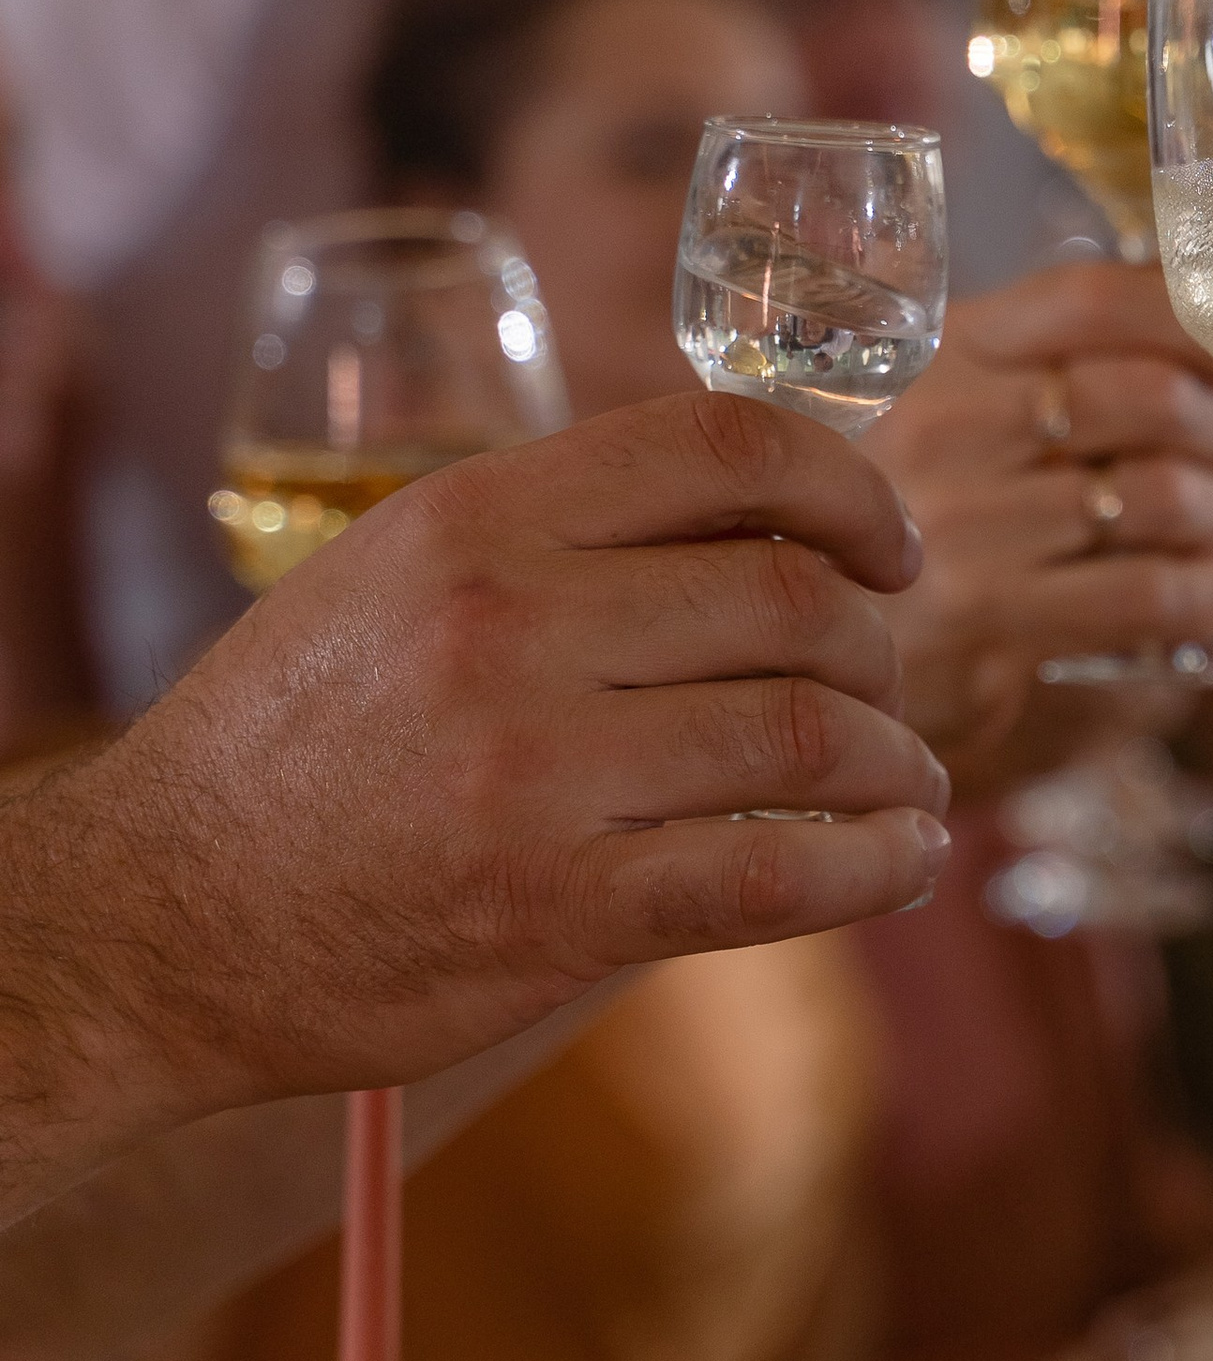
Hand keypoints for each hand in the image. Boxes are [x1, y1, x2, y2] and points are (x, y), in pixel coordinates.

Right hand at [0, 391, 952, 1215]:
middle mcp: (512, 621)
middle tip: (887, 697)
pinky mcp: (555, 908)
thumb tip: (758, 529)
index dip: (851, 490)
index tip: (891, 552)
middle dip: (880, 653)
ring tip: (906, 790)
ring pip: (807, 732)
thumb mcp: (396, 579)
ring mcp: (535, 768)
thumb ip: (556, 543)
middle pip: (794, 596)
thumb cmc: (298, 748)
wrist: (158, 918)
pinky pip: (773, 875)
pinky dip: (872, 869)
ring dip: (894, 766)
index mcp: (481, 516)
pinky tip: (901, 867)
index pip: (728, 442)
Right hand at [865, 260, 1212, 790]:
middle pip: (1152, 397)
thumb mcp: (945, 409)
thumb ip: (1038, 359)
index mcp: (945, 351)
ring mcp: (966, 524)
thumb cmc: (904, 516)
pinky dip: (1210, 596)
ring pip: (1166, 496)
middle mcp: (950, 424)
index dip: (1193, 315)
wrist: (799, 648)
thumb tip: (1193, 312)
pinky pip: (1150, 594)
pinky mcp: (988, 619)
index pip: (1091, 300)